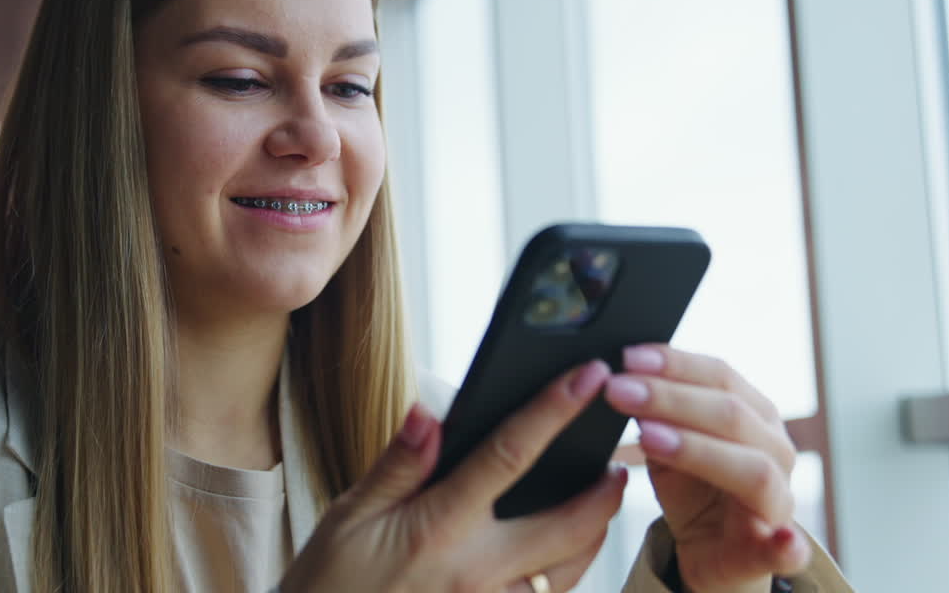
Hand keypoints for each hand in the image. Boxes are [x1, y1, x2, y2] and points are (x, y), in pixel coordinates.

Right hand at [281, 360, 627, 592]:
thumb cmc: (327, 583)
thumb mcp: (349, 515)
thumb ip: (398, 465)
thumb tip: (429, 413)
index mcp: (437, 527)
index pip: (509, 454)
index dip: (553, 410)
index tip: (586, 377)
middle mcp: (474, 571)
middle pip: (569, 525)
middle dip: (605, 490)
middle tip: (620, 462)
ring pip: (569, 572)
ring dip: (594, 534)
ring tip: (600, 504)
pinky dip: (563, 575)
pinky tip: (560, 556)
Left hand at [605, 344, 811, 592]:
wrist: (710, 551)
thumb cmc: (692, 489)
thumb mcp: (666, 445)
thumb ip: (653, 414)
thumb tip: (621, 376)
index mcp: (754, 414)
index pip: (720, 375)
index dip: (675, 363)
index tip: (628, 357)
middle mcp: (774, 449)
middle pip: (731, 414)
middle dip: (670, 398)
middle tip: (619, 390)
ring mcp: (779, 499)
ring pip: (753, 469)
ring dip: (698, 449)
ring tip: (646, 437)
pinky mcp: (773, 550)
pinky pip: (787, 550)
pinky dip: (787, 546)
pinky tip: (781, 541)